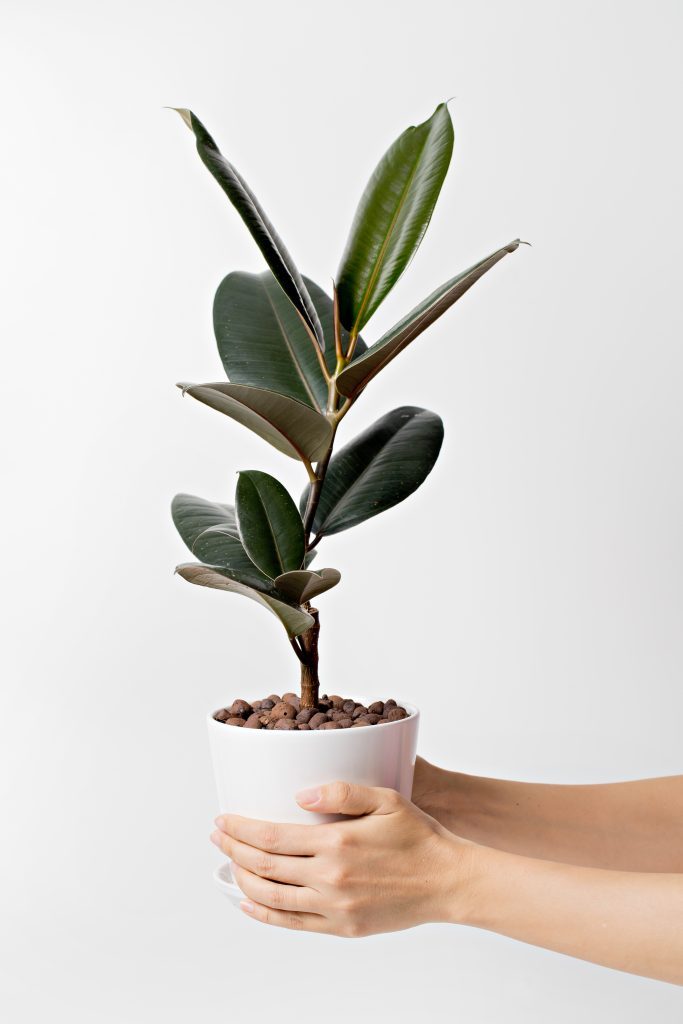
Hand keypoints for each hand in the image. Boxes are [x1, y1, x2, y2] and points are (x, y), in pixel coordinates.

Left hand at [211, 781, 472, 935]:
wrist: (448, 881)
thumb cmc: (419, 836)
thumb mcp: (386, 799)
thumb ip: (342, 792)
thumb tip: (299, 796)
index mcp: (337, 843)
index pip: (272, 838)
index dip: (241, 829)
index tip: (223, 819)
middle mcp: (330, 878)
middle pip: (264, 867)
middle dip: (233, 850)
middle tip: (217, 836)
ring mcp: (334, 907)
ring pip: (272, 898)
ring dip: (243, 881)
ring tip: (230, 864)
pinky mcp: (342, 928)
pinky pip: (293, 923)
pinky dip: (265, 915)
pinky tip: (250, 904)